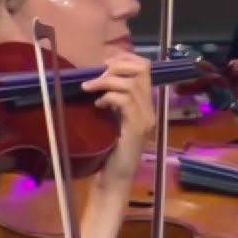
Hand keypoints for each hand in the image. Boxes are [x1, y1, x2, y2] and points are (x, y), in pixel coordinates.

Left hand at [81, 52, 154, 185]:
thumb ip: (112, 101)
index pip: (145, 68)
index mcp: (145, 104)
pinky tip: (98, 105)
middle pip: (142, 70)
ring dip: (106, 82)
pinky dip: (109, 97)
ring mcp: (144, 118)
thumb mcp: (111, 119)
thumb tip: (98, 80)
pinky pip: (125, 101)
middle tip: (96, 78)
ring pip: (131, 84)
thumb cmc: (109, 151)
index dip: (125, 59)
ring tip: (89, 90)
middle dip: (116, 67)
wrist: (115, 178)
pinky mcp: (136, 128)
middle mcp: (149, 108)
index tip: (105, 63)